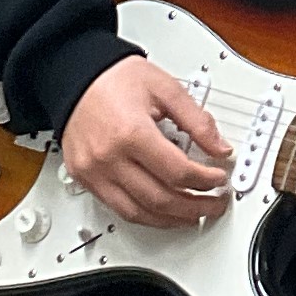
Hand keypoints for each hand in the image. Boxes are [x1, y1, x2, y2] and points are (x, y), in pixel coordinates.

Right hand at [61, 56, 230, 226]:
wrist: (75, 76)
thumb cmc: (114, 78)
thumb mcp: (165, 89)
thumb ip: (197, 120)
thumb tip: (219, 148)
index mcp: (131, 132)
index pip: (177, 172)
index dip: (206, 181)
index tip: (219, 179)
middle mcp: (109, 157)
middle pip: (160, 199)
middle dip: (195, 207)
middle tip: (214, 204)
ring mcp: (93, 171)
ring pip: (139, 213)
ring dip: (171, 220)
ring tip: (192, 214)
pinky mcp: (84, 178)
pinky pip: (118, 209)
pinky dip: (145, 216)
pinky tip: (162, 212)